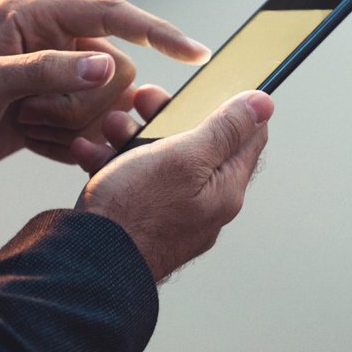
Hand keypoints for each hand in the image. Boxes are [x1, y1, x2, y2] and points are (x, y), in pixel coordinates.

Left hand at [0, 0, 207, 186]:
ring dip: (71, 124)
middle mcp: (52, 38)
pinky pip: (89, 127)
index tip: (195, 54)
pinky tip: (29, 139)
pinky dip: (66, 141)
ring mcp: (55, 74)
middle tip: (34, 116)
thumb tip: (106, 64)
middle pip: (114, 67)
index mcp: (36, 13)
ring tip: (26, 127)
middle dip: (84, 101)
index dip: (156, 31)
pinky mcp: (55, 108)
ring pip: (104, 102)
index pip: (111, 13)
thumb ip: (46, 71)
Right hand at [78, 90, 272, 281]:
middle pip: (198, 144)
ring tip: (109, 125)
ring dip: (132, 135)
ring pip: (159, 159)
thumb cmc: (136, 214)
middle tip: (143, 100)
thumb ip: (225, 130)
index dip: (230, 104)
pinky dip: (112, 162)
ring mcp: (171, 214)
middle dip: (168, 115)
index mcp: (225, 188)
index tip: (205, 85)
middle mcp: (204, 203)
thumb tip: (264, 104)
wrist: (87, 266)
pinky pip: (132, 182)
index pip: (247, 136)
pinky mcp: (140, 221)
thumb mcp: (186, 157)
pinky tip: (89, 152)